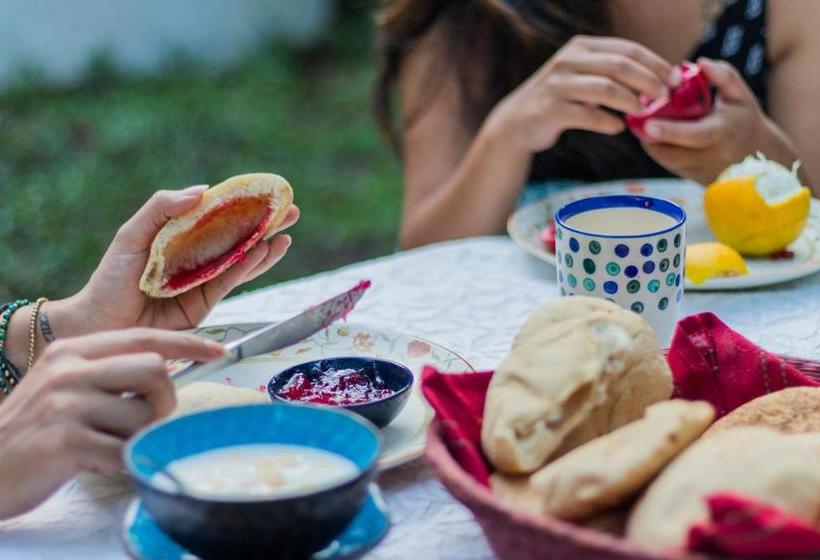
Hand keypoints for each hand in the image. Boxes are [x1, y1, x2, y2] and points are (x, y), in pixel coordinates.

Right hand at [0, 328, 223, 518]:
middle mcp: (70, 372)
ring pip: (144, 416)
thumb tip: (167, 374)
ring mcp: (66, 406)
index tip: (218, 350)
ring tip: (110, 445)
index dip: (187, 344)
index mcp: (73, 351)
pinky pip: (125, 452)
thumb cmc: (33, 430)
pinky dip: (124, 462)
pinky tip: (100, 463)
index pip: (144, 337)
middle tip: (147, 420)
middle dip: (164, 400)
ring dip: (139, 438)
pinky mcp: (65, 444)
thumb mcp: (63, 385)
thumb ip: (108, 373)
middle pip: (155, 370)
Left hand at [65, 186, 299, 334]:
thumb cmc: (110, 279)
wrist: (100, 324)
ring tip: (284, 234)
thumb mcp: (132, 235)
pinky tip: (264, 252)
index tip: (268, 193)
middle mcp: (196, 256)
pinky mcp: (206, 304)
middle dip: (266, 225)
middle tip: (291, 211)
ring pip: (241, 260)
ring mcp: (203, 280)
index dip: (243, 203)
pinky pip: (231, 281)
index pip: (217, 215)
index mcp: (179, 236)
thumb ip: (162, 207)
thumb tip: (203, 190)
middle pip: (238, 237)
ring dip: (265, 247)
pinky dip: (249, 267)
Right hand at [485, 35, 674, 152]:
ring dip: (631, 101)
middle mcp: (568, 61)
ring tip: (644, 113)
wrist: (517, 123)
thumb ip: (612, 74)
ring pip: (605, 88)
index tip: (676, 79)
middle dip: (649, 81)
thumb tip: (658, 81)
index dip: (655, 63)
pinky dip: (607, 122)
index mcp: (581, 48)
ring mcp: (557, 84)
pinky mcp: (551, 109)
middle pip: (619, 66)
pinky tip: (617, 127)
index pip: (627, 49)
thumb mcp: (582, 77)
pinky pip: (587, 115)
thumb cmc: (559, 101)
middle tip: (666, 98)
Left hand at [639, 58, 797, 184]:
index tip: (649, 124)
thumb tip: (700, 62)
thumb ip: (724, 76)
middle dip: (650, 132)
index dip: (671, 131)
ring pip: (663, 157)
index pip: (695, 135)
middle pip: (670, 150)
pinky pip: (665, 161)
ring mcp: (697, 170)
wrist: (755, 157)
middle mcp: (709, 156)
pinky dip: (656, 146)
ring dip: (650, 139)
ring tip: (647, 119)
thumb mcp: (741, 95)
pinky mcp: (687, 177)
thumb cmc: (743, 120)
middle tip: (641, 113)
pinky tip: (655, 132)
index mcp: (723, 133)